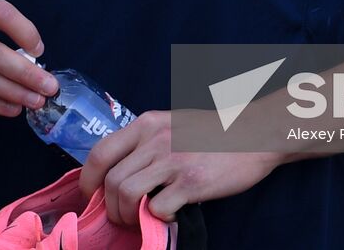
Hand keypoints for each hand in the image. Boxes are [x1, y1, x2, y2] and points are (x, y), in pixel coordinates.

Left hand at [78, 110, 282, 224]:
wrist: (254, 134)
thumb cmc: (213, 132)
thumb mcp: (172, 125)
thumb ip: (146, 143)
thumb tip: (120, 173)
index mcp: (147, 124)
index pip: (100, 152)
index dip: (89, 180)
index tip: (92, 196)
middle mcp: (155, 139)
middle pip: (112, 179)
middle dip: (110, 206)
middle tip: (121, 216)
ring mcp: (173, 160)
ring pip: (127, 193)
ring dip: (127, 215)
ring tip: (138, 220)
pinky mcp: (191, 182)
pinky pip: (158, 208)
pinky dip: (157, 218)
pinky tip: (169, 214)